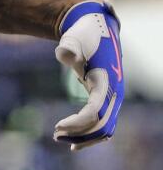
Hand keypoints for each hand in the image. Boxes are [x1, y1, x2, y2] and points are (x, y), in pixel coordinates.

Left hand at [53, 0, 124, 150]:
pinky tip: (75, 141)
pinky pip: (105, 123)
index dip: (77, 123)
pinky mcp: (109, 98)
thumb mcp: (72, 39)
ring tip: (60, 138)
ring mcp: (114, 97)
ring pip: (106, 128)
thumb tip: (64, 54)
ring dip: (85, 137)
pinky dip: (92, 133)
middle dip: (79, 134)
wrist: (96, 28)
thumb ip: (69, 47)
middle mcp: (115, 93)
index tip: (56, 127)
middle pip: (102, 125)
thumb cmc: (82, 35)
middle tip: (54, 135)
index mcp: (107, 82)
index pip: (95, 112)